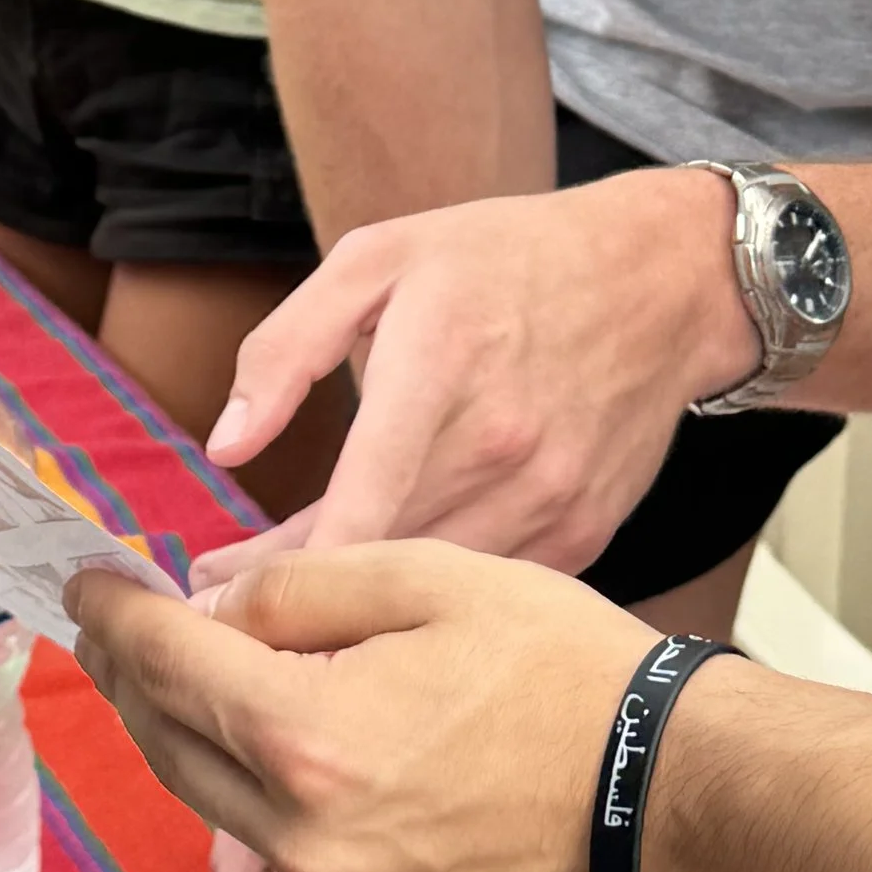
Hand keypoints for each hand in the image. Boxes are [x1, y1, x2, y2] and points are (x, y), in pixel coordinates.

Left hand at [68, 545, 669, 871]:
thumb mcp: (430, 576)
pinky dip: (288, 811)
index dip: (118, 616)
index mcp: (312, 737)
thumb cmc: (567, 674)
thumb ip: (302, 587)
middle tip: (133, 629)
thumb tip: (217, 606)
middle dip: (142, 680)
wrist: (668, 790)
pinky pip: (301, 870)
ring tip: (222, 683)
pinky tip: (324, 760)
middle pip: (175, 750)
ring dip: (210, 745)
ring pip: (231, 816)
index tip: (92, 585)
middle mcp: (312, 838)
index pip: (169, 665)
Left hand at [193, 169, 756, 580]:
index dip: (279, 572)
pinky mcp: (584, 529)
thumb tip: (226, 441)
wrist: (661, 278)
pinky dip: (434, 602)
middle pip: (379, 559)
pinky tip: (384, 600)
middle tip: (217, 606)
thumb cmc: (507, 258)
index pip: (355, 503)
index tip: (210, 599)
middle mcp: (501, 442)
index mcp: (440, 362)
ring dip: (356, 611)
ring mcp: (551, 495)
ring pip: (432, 588)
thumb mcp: (383, 256)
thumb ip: (291, 344)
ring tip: (283, 615)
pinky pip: (488, 587)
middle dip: (290, 595)